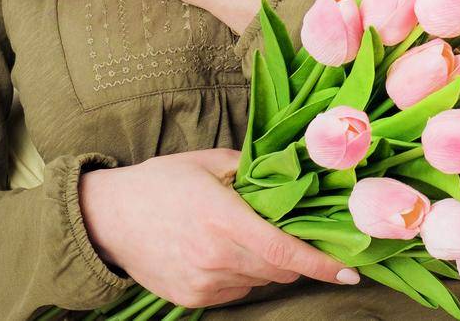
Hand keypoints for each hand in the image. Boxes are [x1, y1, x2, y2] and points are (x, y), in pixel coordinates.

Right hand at [78, 149, 358, 307]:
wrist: (107, 217)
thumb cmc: (160, 183)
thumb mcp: (208, 162)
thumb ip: (252, 171)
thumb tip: (291, 175)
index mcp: (224, 219)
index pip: (286, 250)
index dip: (323, 264)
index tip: (352, 272)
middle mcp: (217, 256)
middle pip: (280, 269)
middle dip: (295, 255)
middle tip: (294, 232)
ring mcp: (204, 282)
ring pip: (260, 281)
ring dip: (266, 264)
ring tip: (242, 235)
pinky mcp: (192, 298)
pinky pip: (236, 291)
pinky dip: (242, 275)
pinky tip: (221, 251)